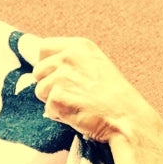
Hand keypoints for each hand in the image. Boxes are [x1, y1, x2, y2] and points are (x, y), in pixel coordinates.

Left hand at [28, 36, 161, 142]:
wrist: (127, 117)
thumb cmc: (115, 96)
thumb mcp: (96, 65)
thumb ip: (71, 61)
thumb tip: (36, 62)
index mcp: (79, 46)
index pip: (44, 48)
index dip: (48, 64)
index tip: (61, 76)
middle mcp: (68, 57)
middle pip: (38, 71)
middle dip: (50, 85)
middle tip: (74, 94)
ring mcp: (62, 77)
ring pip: (40, 91)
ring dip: (55, 101)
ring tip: (78, 104)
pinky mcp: (57, 97)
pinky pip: (48, 109)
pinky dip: (60, 116)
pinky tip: (79, 114)